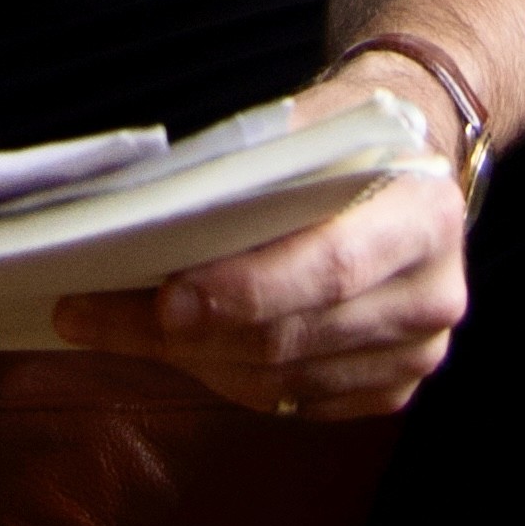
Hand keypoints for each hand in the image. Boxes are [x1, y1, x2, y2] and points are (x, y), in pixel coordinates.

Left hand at [48, 63, 468, 421]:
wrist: (412, 161)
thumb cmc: (346, 134)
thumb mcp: (309, 122)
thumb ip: (252, 165)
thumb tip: (150, 208)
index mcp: (424, 214)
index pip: (329, 266)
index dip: (245, 291)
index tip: (164, 301)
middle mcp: (433, 295)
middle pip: (292, 335)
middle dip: (184, 331)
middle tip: (91, 312)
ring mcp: (417, 353)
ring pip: (281, 380)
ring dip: (189, 357)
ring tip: (109, 324)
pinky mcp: (392, 388)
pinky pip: (292, 403)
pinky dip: (225, 376)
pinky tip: (177, 344)